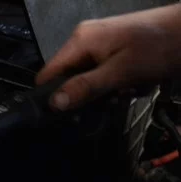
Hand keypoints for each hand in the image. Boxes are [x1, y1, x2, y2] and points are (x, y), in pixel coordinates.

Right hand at [37, 4, 180, 109]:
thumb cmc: (159, 48)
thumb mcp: (121, 72)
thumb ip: (86, 87)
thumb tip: (54, 104)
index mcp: (80, 41)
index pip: (47, 74)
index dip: (52, 96)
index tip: (67, 115)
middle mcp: (85, 40)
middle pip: (68, 78)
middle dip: (86, 95)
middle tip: (109, 102)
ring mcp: (100, 44)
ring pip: (87, 79)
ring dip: (104, 92)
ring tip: (127, 92)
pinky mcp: (115, 49)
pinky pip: (103, 74)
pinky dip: (116, 84)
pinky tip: (133, 84)